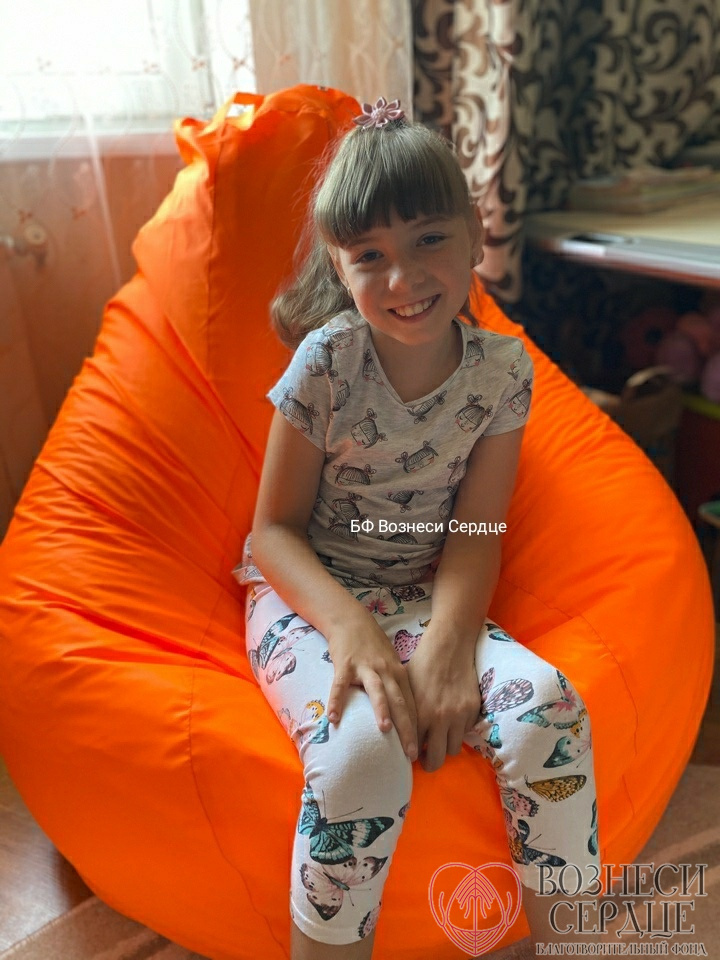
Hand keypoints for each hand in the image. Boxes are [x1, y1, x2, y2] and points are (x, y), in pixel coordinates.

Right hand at [327, 618, 418, 761]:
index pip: (411, 704)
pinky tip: (333, 718)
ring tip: (385, 730)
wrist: (351, 620)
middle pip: (399, 702)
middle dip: (407, 728)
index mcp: (398, 674)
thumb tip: (403, 716)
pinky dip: (337, 700)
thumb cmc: (372, 646)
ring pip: (377, 691)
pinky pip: (340, 685)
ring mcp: (365, 667)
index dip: (417, 727)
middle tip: (411, 752)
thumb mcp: (390, 663)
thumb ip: (396, 686)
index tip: (421, 749)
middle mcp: (386, 671)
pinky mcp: (345, 664)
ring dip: (381, 709)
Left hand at [405, 629, 480, 772]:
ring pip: (454, 749)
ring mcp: (460, 715)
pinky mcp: (473, 710)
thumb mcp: (407, 688)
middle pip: (437, 759)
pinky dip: (459, 730)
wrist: (449, 645)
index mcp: (420, 713)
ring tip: (440, 738)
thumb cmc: (422, 663)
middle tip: (426, 757)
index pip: (414, 748)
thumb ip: (406, 713)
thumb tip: (399, 732)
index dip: (412, 753)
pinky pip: (466, 732)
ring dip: (446, 746)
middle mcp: (441, 719)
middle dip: (430, 763)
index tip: (411, 754)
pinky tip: (452, 720)